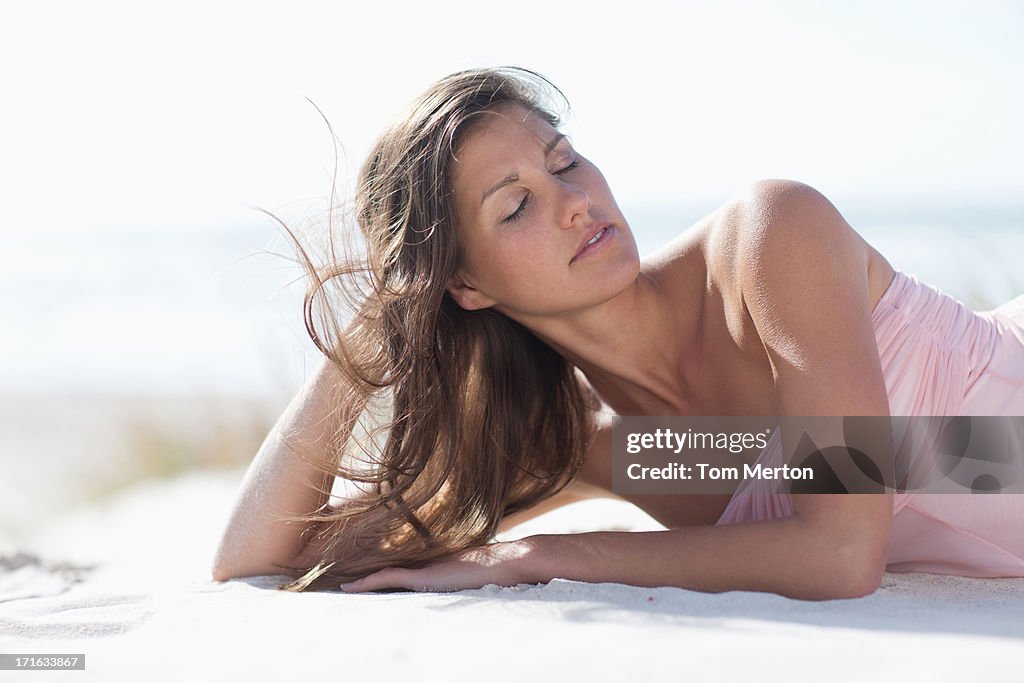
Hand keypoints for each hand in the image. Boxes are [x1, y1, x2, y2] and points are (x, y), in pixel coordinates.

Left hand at [339, 538, 543, 592]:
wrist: (502, 563)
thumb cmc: (490, 572)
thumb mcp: (467, 575)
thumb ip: (455, 575)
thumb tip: (456, 579)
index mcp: (430, 564)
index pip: (396, 568)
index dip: (376, 572)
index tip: (356, 574)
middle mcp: (422, 563)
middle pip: (384, 568)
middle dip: (362, 572)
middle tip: (336, 577)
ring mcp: (421, 568)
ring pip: (382, 573)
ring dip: (361, 579)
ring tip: (337, 584)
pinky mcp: (422, 576)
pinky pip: (388, 579)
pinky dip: (369, 583)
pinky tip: (351, 587)